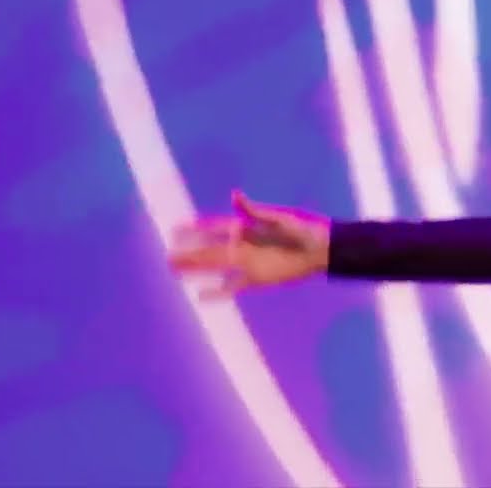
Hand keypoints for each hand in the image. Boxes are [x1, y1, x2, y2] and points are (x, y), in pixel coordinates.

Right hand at [169, 190, 331, 299]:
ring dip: (196, 269)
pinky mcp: (257, 279)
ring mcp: (248, 263)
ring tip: (174, 270)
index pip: (215, 228)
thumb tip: (234, 194)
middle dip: (190, 252)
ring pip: (216, 267)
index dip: (196, 229)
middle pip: (211, 250)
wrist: (322, 250)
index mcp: (247, 227)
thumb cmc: (303, 229)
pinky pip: (233, 287)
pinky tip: (200, 296)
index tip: (176, 229)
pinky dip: (217, 292)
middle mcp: (243, 245)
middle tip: (168, 256)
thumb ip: (254, 211)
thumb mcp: (280, 218)